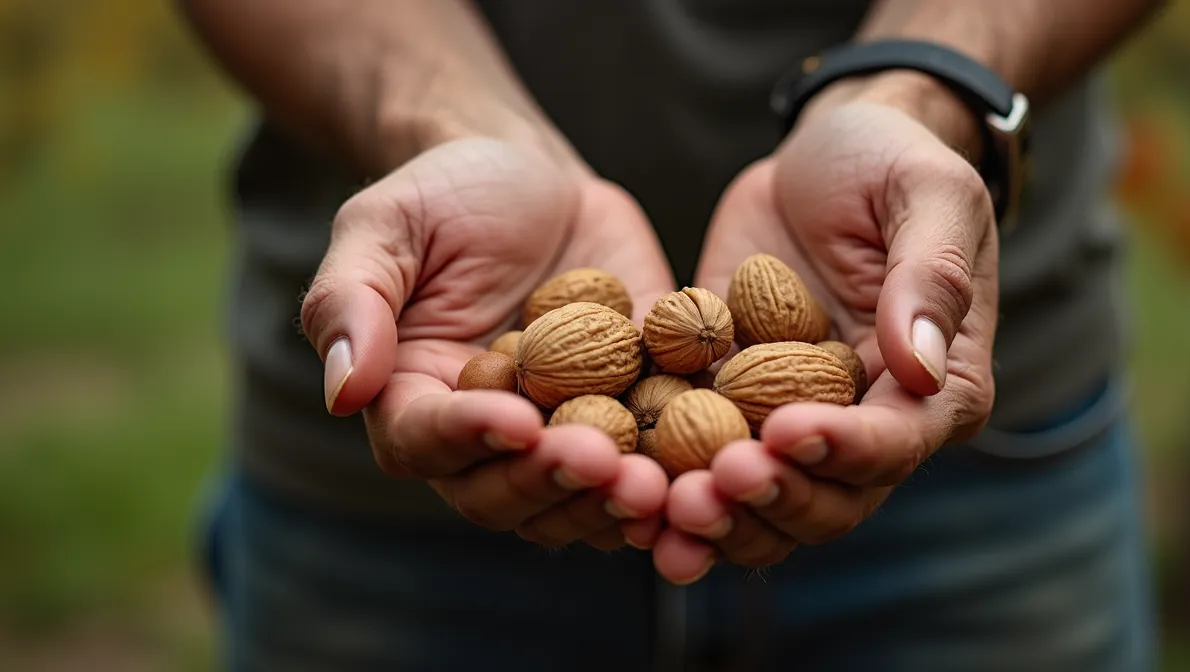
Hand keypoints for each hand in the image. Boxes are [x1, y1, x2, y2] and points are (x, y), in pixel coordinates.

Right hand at [299, 138, 673, 550]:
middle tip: (601, 462)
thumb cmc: (442, 194)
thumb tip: (341, 390)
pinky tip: (711, 469)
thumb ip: (351, 302)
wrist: (531, 174)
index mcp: (416, 400)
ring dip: (615, 499)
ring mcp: (563, 429)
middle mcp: (488, 436)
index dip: (470, 438)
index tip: (515, 420)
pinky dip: (678, 475)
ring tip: (657, 485)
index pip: (429, 442)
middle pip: (508, 490)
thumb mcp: (383, 228)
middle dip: (555, 482)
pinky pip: (653, 454)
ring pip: (580, 495)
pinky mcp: (633, 408)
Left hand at [654, 88, 1000, 583]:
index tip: (783, 434)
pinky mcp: (729, 402)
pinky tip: (623, 496)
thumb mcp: (928, 195)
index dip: (842, 450)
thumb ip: (932, 277)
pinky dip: (668, 488)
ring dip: (719, 519)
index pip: (895, 443)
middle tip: (711, 486)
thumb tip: (923, 369)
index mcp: (936, 386)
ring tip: (665, 509)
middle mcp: (869, 422)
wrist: (820, 154)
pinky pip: (701, 460)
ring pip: (764, 502)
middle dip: (770, 501)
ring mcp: (795, 421)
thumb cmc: (890, 162)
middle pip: (829, 500)